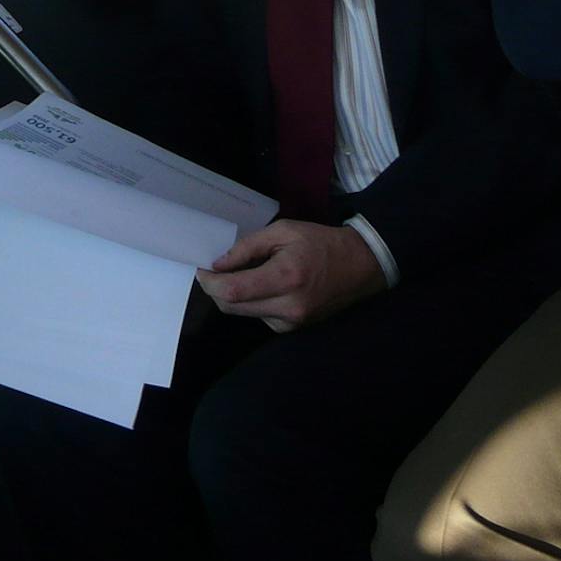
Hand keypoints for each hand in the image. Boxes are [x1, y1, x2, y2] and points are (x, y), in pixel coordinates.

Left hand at [194, 220, 384, 332]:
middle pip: (232, 306)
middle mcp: (288, 307)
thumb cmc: (320, 242)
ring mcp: (291, 322)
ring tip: (238, 274)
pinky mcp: (293, 329)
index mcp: (286, 278)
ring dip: (232, 296)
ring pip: (242, 314)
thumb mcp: (282, 231)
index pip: (233, 291)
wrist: (359, 266)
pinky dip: (250, 302)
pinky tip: (260, 285)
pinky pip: (258, 317)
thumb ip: (246, 248)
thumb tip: (217, 264)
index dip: (209, 282)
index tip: (201, 268)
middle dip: (215, 289)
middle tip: (212, 270)